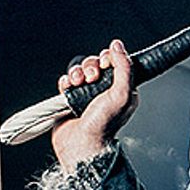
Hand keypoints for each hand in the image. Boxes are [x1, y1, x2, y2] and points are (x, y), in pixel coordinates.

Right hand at [50, 39, 134, 168]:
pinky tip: (68, 88)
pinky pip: (66, 81)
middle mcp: (104, 91)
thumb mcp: (121, 93)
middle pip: (95, 64)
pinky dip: (66, 82)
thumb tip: (117, 45)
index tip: (106, 63)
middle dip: (91, 66)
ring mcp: (86, 94)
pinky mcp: (70, 99)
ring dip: (77, 72)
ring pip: (80, 70)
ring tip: (78, 83)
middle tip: (92, 78)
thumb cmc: (104, 125)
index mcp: (121, 89)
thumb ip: (123, 67)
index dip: (108, 58)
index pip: (115, 63)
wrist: (81, 143)